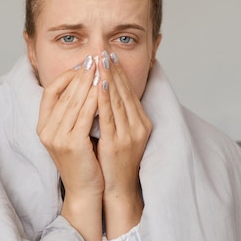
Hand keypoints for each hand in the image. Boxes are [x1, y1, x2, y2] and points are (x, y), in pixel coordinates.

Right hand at [37, 55, 102, 197]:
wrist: (85, 190)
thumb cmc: (83, 160)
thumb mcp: (71, 133)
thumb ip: (72, 112)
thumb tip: (83, 83)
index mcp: (43, 126)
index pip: (51, 91)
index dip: (67, 75)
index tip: (83, 64)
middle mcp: (46, 130)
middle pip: (64, 93)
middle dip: (81, 74)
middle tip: (95, 57)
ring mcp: (57, 137)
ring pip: (75, 101)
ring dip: (89, 81)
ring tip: (101, 66)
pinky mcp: (72, 144)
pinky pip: (85, 115)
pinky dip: (95, 98)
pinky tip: (104, 87)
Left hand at [96, 52, 151, 238]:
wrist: (119, 189)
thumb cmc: (116, 163)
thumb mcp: (121, 135)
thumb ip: (118, 115)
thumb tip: (108, 94)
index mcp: (141, 122)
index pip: (129, 91)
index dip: (119, 72)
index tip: (109, 55)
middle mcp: (138, 125)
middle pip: (125, 91)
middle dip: (114, 69)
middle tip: (104, 50)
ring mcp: (130, 134)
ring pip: (118, 100)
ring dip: (109, 78)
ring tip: (101, 60)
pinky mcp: (118, 142)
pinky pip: (110, 116)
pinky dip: (104, 98)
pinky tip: (99, 84)